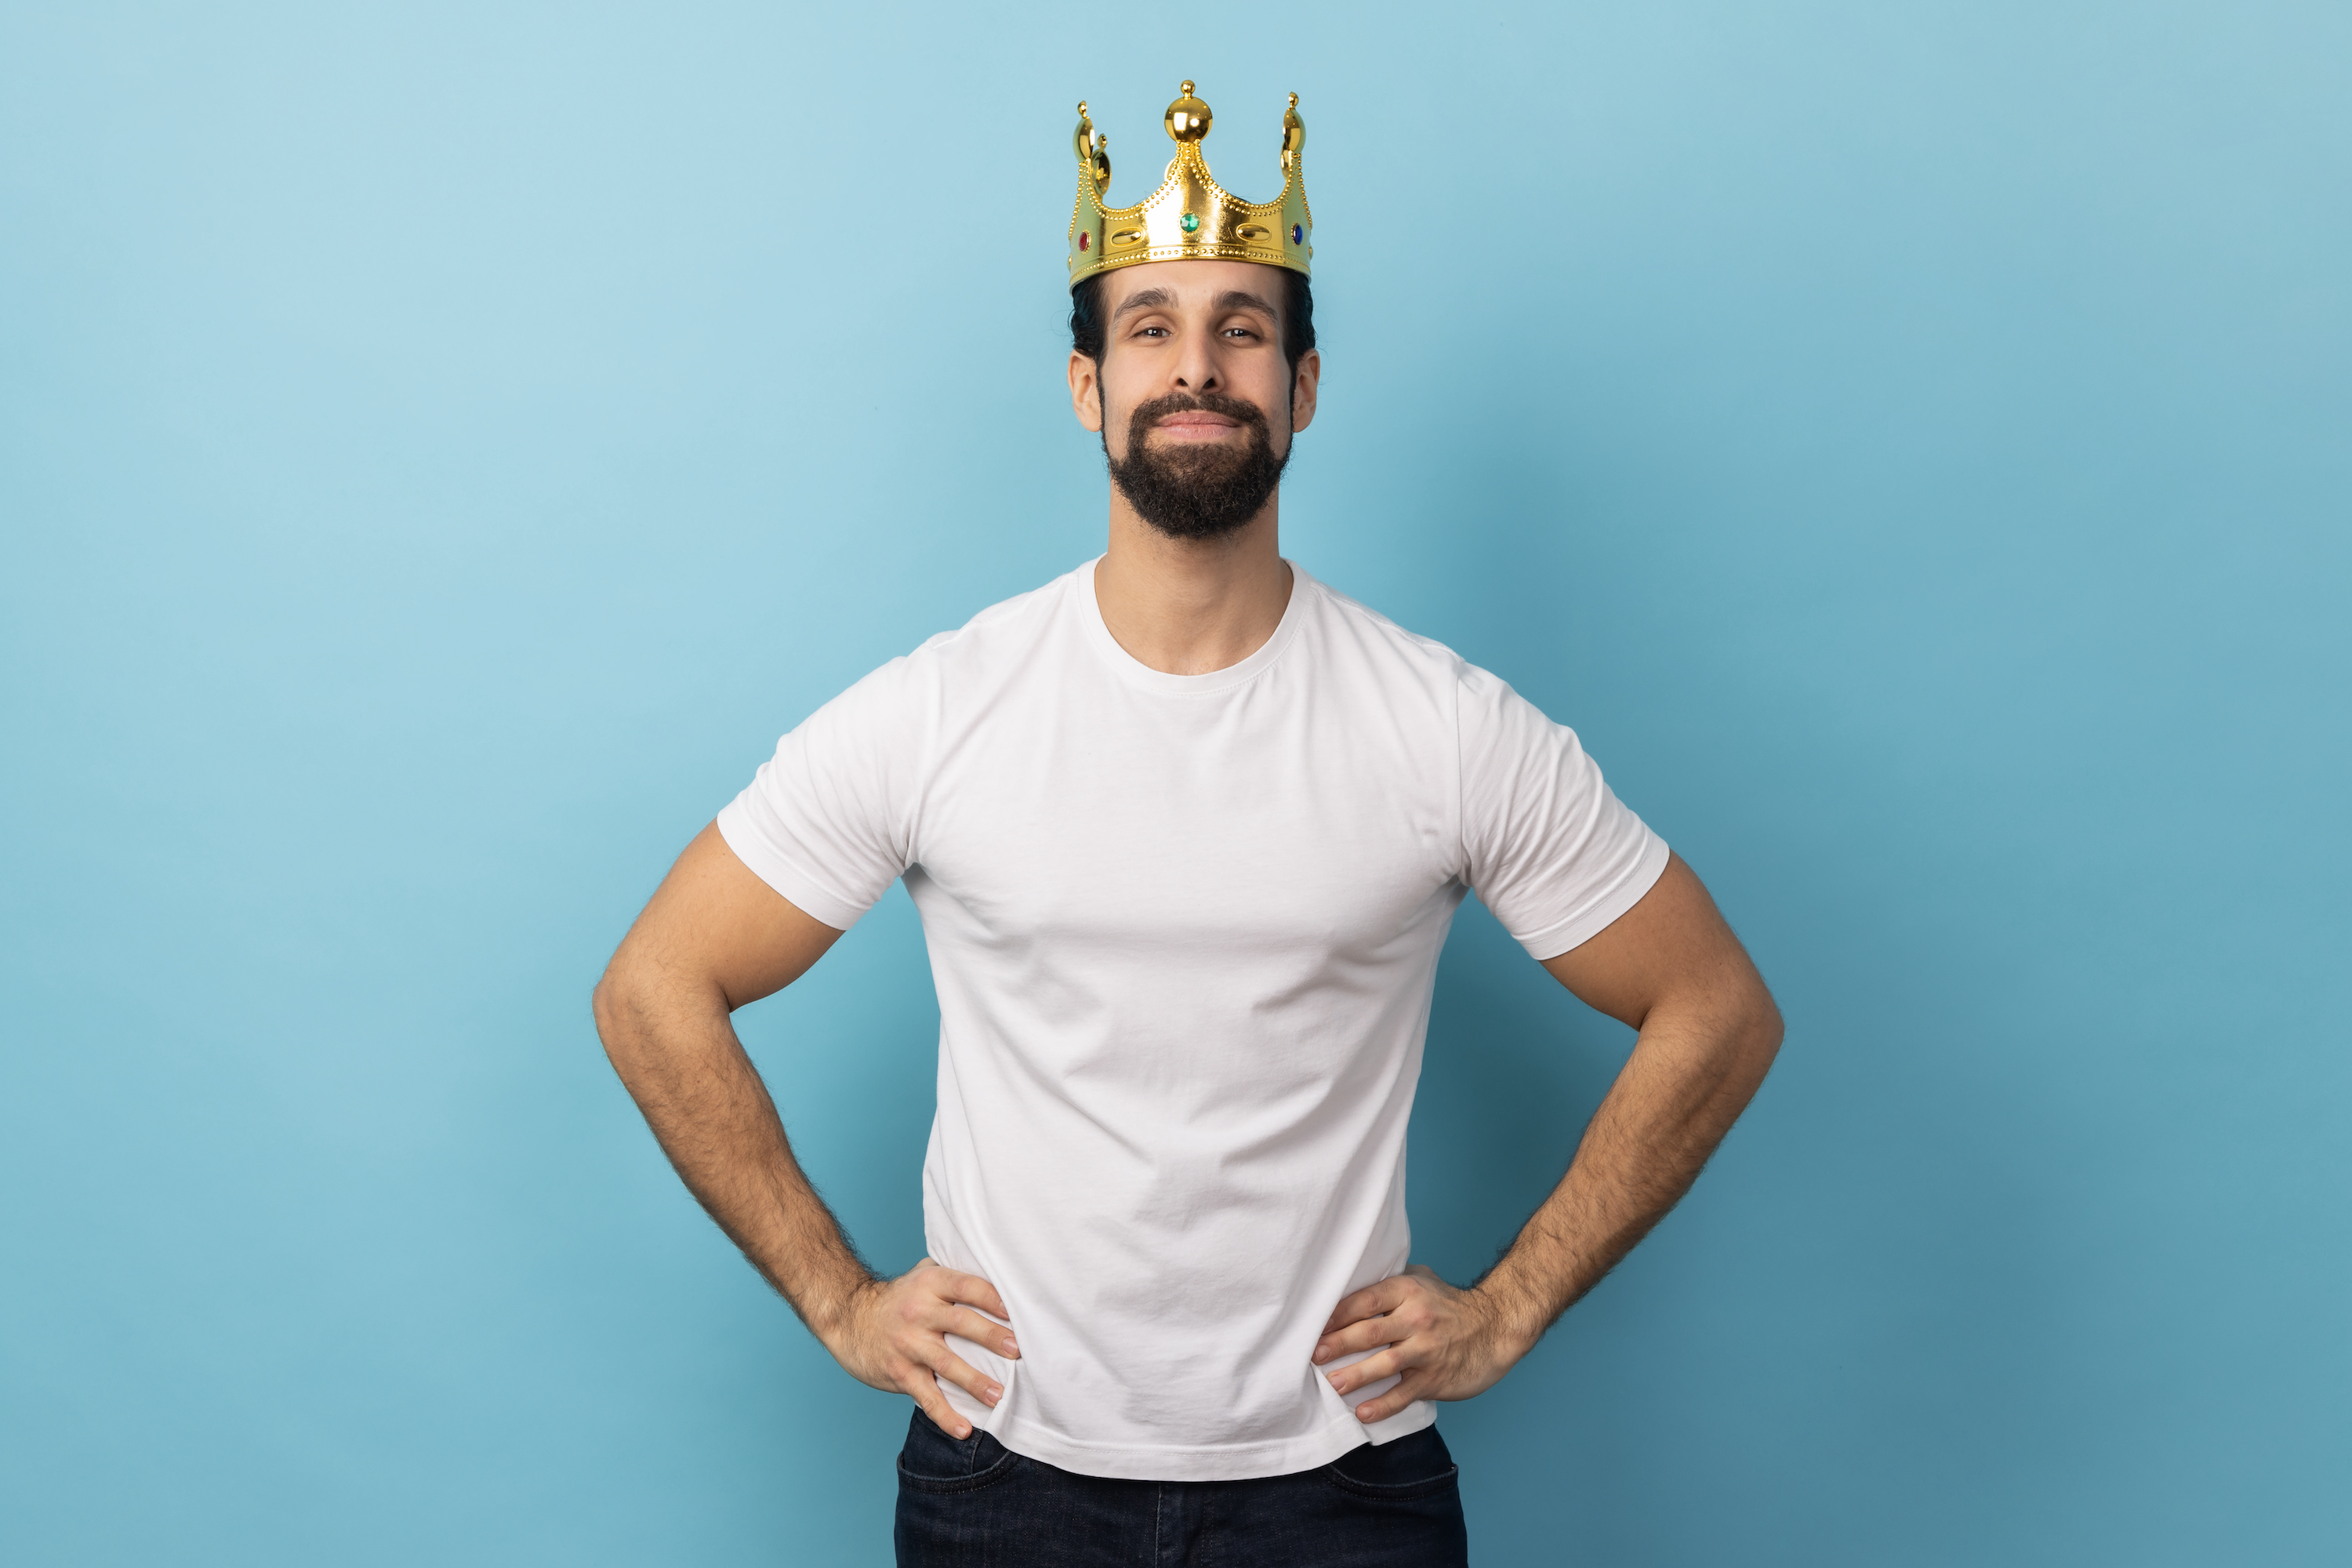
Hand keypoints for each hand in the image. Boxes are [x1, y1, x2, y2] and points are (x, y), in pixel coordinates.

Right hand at [823, 1258, 1017, 1438]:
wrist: (849, 1317)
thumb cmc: (899, 1297)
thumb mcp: (923, 1275)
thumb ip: (955, 1275)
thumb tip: (1002, 1276)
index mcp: (930, 1284)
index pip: (967, 1287)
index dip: (993, 1298)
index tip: (1017, 1312)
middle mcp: (919, 1312)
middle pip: (962, 1323)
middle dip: (992, 1337)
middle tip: (1019, 1351)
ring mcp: (908, 1344)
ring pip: (947, 1363)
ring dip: (975, 1381)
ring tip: (999, 1395)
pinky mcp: (900, 1373)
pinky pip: (926, 1397)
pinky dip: (945, 1415)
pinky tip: (964, 1430)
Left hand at [1313, 1264, 1528, 1423]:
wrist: (1497, 1327)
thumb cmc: (1452, 1305)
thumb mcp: (1423, 1280)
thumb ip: (1390, 1283)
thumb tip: (1351, 1284)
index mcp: (1407, 1291)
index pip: (1364, 1301)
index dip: (1336, 1314)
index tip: (1312, 1325)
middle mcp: (1415, 1319)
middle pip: (1369, 1332)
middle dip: (1337, 1344)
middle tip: (1312, 1355)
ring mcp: (1426, 1350)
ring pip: (1384, 1364)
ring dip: (1355, 1376)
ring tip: (1331, 1385)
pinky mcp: (1435, 1378)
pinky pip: (1404, 1394)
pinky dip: (1383, 1405)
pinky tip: (1363, 1413)